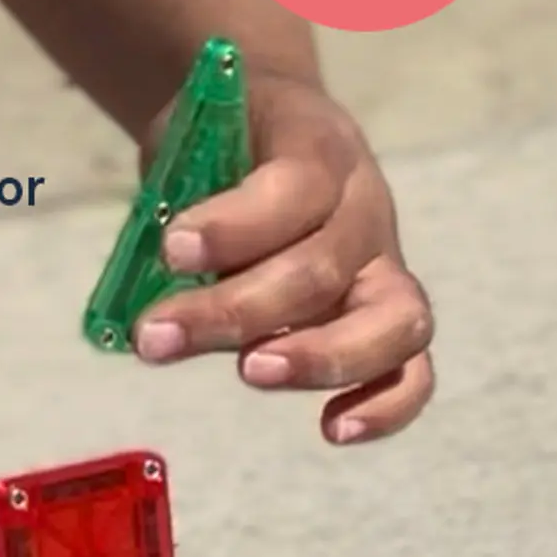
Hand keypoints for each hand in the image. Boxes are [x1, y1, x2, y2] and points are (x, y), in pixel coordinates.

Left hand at [132, 67, 435, 442]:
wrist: (275, 127)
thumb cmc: (224, 145)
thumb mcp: (192, 140)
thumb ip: (174, 198)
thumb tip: (144, 284)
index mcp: (317, 148)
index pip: (294, 186)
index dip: (234, 225)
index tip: (170, 249)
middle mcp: (364, 209)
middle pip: (322, 268)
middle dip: (235, 309)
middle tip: (157, 335)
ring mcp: (385, 267)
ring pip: (392, 321)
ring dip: (319, 356)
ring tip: (249, 372)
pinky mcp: (390, 321)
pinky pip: (413, 370)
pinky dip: (385, 406)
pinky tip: (332, 429)